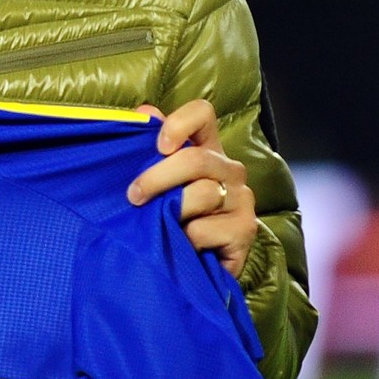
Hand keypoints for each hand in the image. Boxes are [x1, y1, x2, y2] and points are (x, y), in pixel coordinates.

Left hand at [127, 98, 257, 276]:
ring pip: (202, 194)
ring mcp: (242, 199)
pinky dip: (184, 240)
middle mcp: (229, 169)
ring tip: (160, 227)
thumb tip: (144, 112)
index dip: (179, 123)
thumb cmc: (168, 217)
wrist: (193, 265)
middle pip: (196, 159)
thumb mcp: (154, 185)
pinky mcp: (244, 230)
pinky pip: (204, 230)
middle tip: (133, 197)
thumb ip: (146, 150)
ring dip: (170, 214)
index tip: (159, 146)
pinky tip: (183, 246)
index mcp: (206, 149)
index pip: (202, 114)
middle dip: (156, 178)